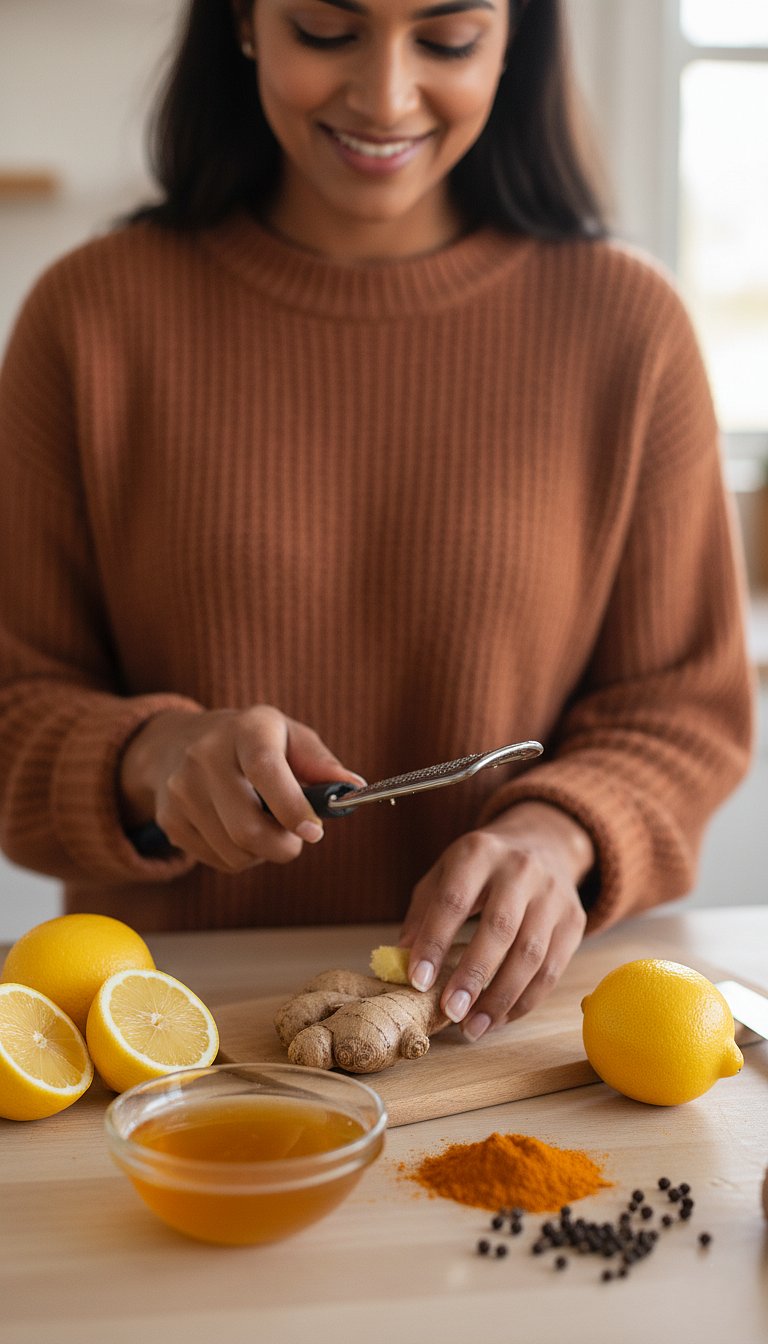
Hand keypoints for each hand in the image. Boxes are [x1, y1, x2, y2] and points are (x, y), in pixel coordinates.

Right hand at [118, 705, 363, 871]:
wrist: (179, 743)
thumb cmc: (252, 742)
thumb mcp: (289, 736)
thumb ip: (321, 763)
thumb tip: (353, 788)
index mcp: (245, 729)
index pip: (265, 769)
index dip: (291, 806)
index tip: (314, 832)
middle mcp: (205, 755)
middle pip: (247, 826)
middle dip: (283, 846)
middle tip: (297, 838)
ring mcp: (181, 789)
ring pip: (234, 851)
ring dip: (261, 852)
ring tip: (264, 825)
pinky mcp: (169, 818)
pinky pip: (217, 860)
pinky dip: (238, 855)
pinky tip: (236, 829)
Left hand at [398, 802, 593, 1037]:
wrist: (543, 843)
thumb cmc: (481, 868)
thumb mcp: (444, 873)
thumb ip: (423, 914)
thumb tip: (402, 964)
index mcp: (478, 852)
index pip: (454, 900)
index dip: (435, 942)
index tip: (418, 981)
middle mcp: (520, 869)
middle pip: (499, 928)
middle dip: (473, 976)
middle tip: (450, 1012)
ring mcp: (553, 895)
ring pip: (531, 954)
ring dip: (501, 998)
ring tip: (473, 1027)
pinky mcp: (574, 920)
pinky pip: (552, 969)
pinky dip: (525, 1000)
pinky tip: (499, 1017)